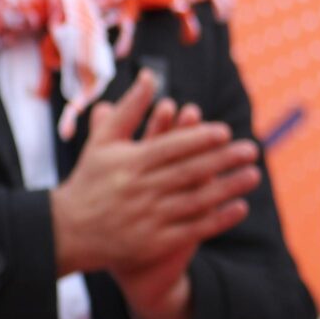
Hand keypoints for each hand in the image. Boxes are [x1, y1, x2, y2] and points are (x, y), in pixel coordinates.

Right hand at [50, 72, 260, 318]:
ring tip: (254, 174)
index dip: (199, 139)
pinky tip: (240, 207)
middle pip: (189, 172)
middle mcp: (140, 190)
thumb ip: (130, 109)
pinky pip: (192, 229)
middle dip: (223, 160)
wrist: (64, 234)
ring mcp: (147, 219)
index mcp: (130, 164)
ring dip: (228, 187)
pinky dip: (218, 219)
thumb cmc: (89, 181)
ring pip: (195, 200)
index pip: (171, 148)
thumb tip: (150, 74)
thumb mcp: (103, 142)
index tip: (225, 132)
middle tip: (253, 149)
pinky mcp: (152, 244)